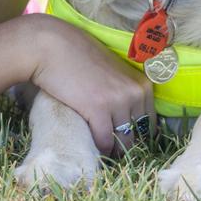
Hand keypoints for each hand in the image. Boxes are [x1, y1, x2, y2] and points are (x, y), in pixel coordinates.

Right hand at [29, 15, 154, 156]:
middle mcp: (135, 92)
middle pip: (138, 133)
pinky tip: (92, 148)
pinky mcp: (97, 109)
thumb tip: (125, 116)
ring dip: (113, 150)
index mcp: (142, 83)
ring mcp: (118, 101)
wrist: (51, 47)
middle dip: (126, 144)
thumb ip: (123, 88)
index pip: (149, 121)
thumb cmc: (78, 55)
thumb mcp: (112, 70)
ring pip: (123, 140)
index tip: (124, 141)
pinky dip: (100, 148)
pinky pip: (104, 140)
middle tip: (113, 151)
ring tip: (104, 153)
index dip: (137, 134)